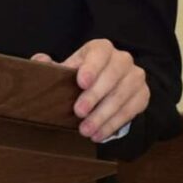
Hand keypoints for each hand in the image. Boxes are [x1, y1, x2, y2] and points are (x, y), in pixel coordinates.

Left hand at [31, 38, 148, 142]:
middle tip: (79, 112)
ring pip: (122, 96)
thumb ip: (53, 65)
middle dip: (95, 96)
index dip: (91, 67)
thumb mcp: (69, 69)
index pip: (99, 53)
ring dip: (103, 115)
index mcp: (101, 48)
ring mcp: (135, 77)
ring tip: (85, 130)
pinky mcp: (142, 95)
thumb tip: (39, 60)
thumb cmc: (83, 76)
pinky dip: (113, 124)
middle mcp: (122, 59)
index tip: (81, 82)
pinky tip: (98, 134)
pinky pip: (130, 111)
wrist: (110, 86)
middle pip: (112, 76)